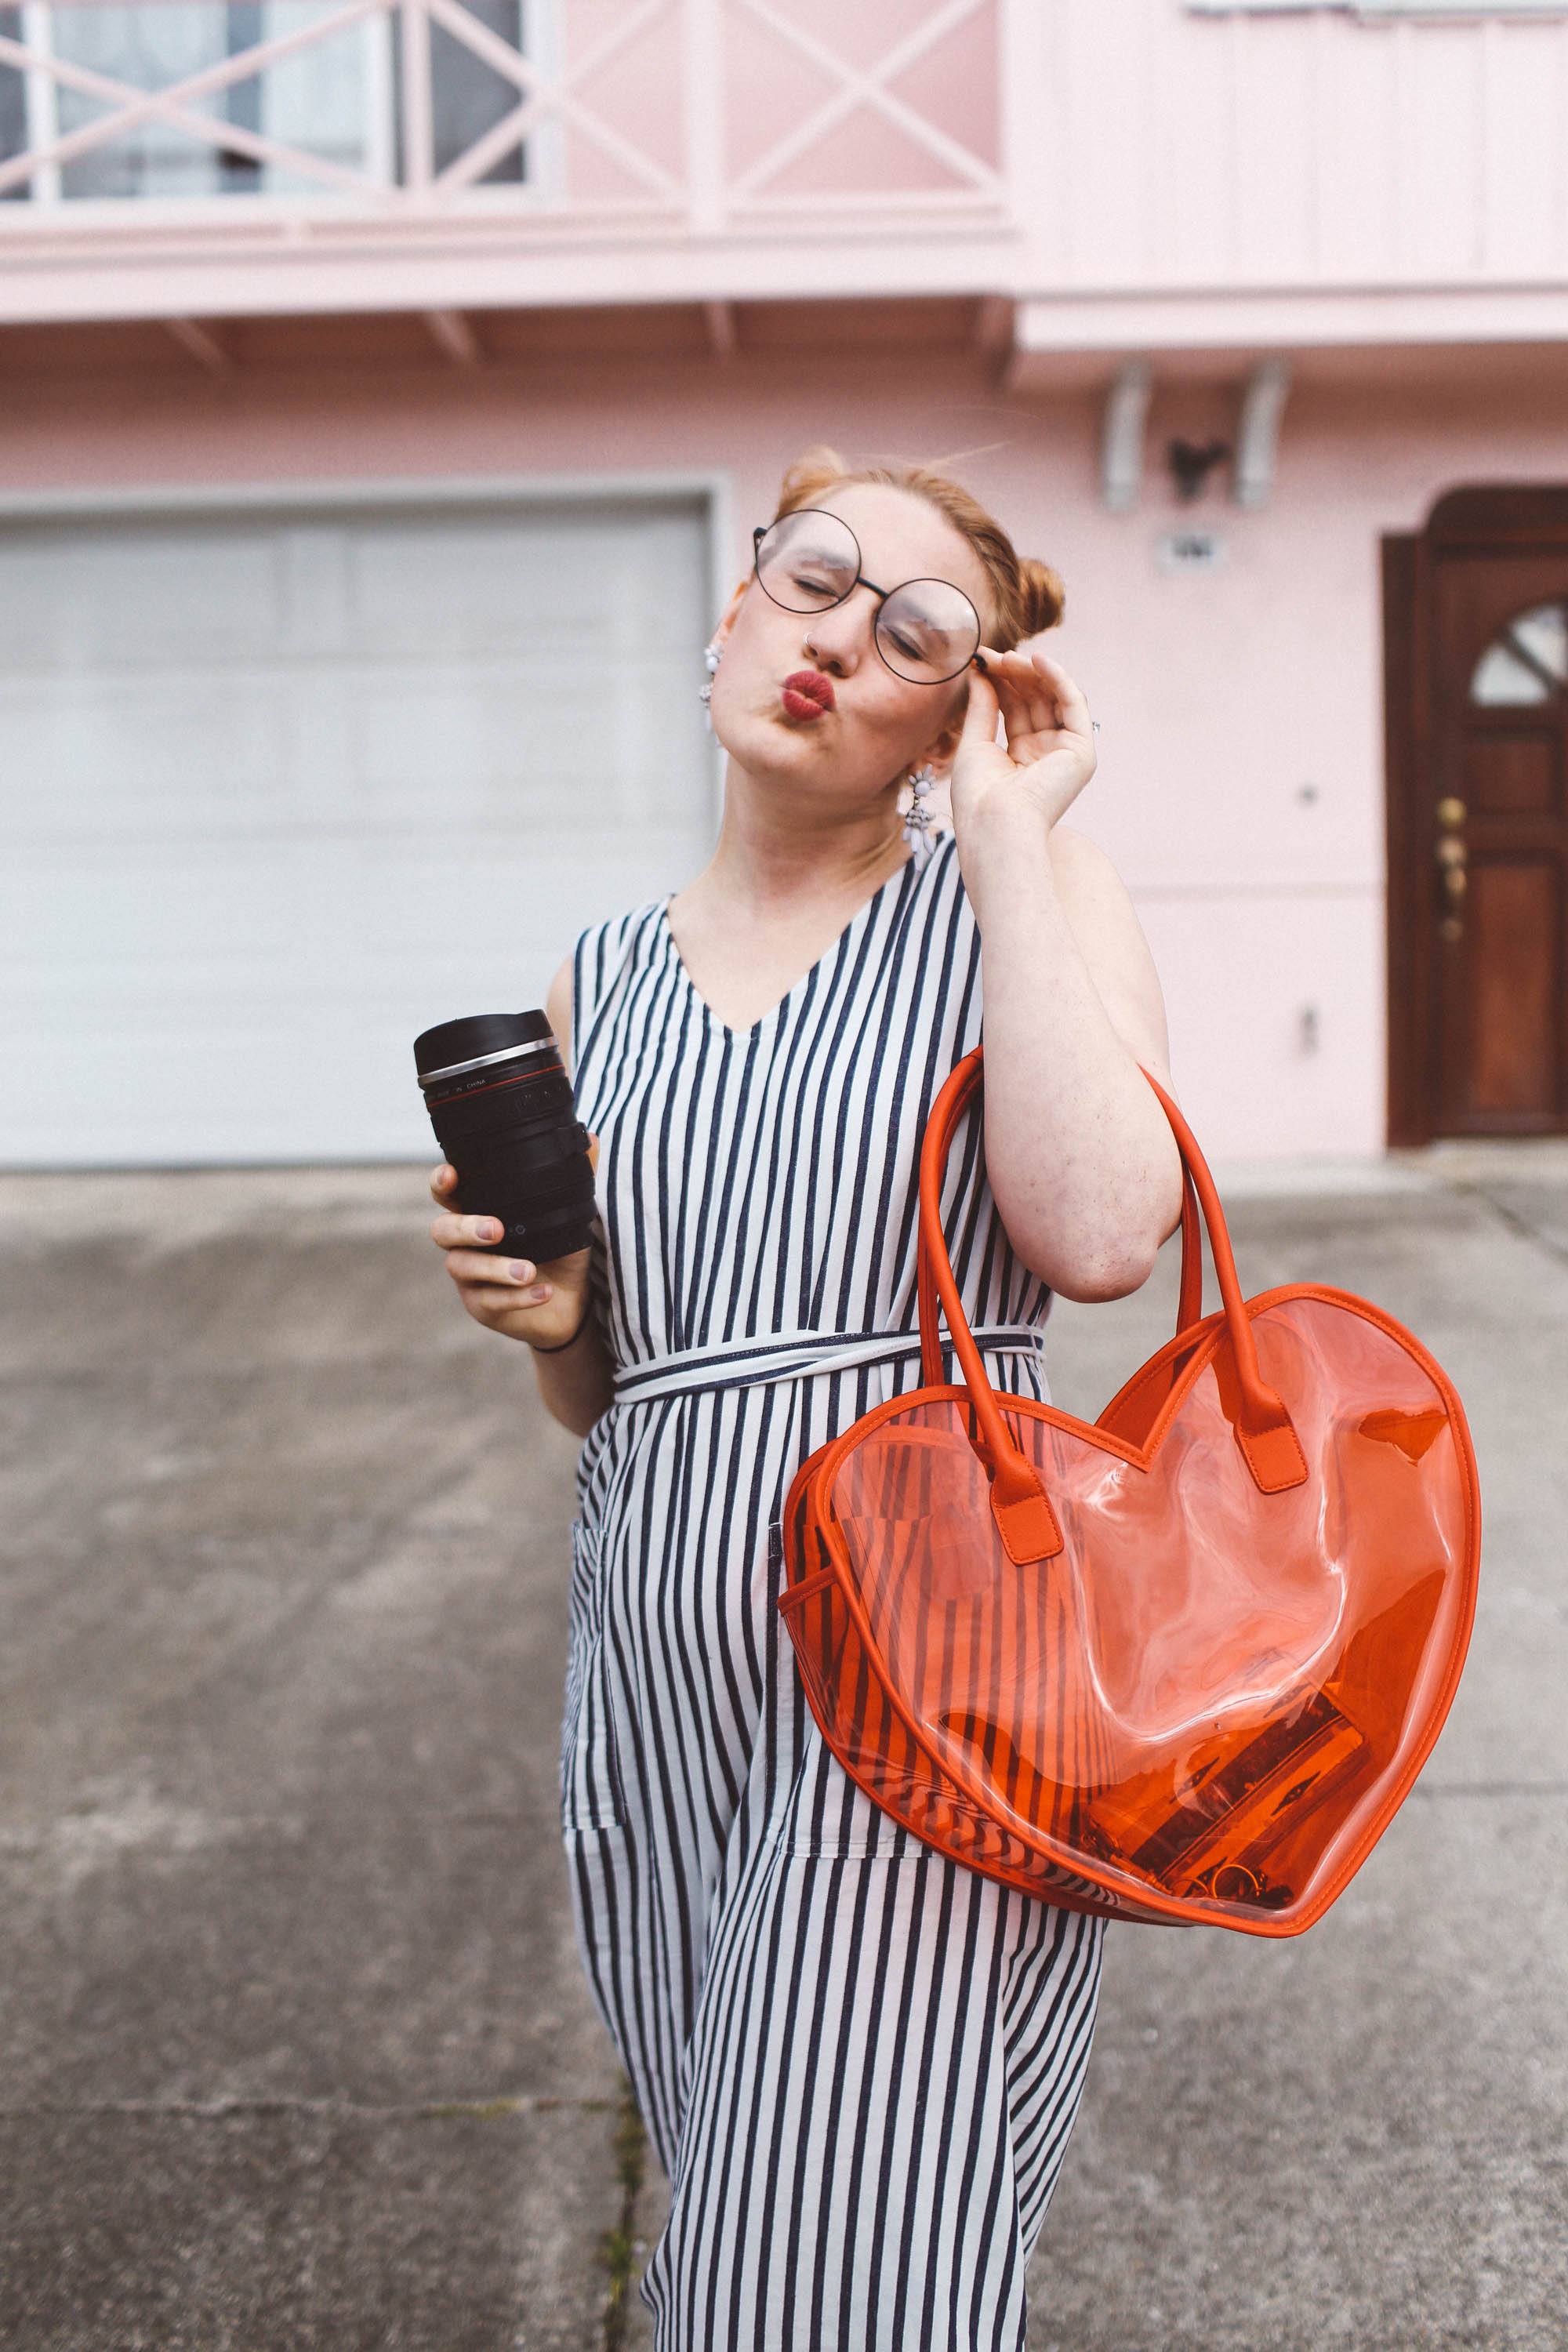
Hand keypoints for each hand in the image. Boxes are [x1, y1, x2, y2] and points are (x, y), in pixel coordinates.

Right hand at [428, 1136, 598, 1347]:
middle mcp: (466, 1244)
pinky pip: (491, 1301)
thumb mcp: (571, 1214)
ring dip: (496, 1268)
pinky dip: (519, 1297)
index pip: (448, 1194)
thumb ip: (575, 1178)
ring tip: (528, 1271)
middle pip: (442, 1231)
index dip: (442, 1183)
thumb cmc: (559, 1250)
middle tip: (496, 1230)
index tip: (451, 1175)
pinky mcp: (482, 1306)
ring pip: (463, 1268)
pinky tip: (544, 1292)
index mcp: (480, 1212)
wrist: (571, 1302)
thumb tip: (590, 1138)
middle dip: (466, 1228)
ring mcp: (470, 1277)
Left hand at [948, 647, 1096, 836]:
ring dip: (1031, 673)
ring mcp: (1065, 753)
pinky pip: (1073, 705)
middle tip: (990, 656)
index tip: (979, 660)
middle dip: (1013, 674)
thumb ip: (982, 706)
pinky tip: (1037, 660)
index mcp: (1021, 757)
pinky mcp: (1081, 752)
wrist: (994, 825)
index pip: (1015, 708)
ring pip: (1053, 698)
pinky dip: (1058, 679)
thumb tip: (981, 672)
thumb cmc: (978, 798)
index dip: (1000, 681)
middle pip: (1034, 700)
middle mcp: (1046, 754)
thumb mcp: (975, 743)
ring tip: (1006, 658)